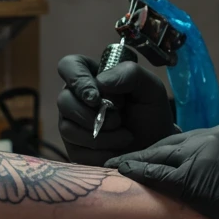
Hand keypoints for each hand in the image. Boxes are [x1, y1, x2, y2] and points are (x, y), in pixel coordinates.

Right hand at [56, 54, 175, 166]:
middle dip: (93, 115)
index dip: (78, 80)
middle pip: (63, 100)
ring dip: (101, 135)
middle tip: (119, 120)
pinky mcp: (74, 148)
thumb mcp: (150, 87)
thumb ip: (129, 74)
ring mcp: (72, 124)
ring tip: (124, 136)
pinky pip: (75, 150)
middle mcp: (76, 98)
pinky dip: (100, 152)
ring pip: (67, 128)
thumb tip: (100, 82)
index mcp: (91, 76)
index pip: (69, 66)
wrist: (155, 147)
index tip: (96, 97)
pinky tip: (116, 150)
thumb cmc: (151, 113)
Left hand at [109, 122, 218, 218]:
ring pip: (160, 154)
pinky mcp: (194, 177)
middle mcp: (213, 136)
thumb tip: (217, 180)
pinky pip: (158, 173)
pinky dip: (137, 170)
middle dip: (149, 152)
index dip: (169, 150)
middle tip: (129, 160)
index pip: (188, 139)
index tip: (155, 157)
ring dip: (139, 160)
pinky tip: (122, 170)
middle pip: (170, 142)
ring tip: (120, 164)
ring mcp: (202, 154)